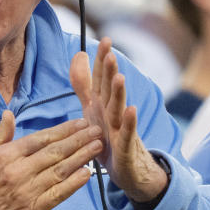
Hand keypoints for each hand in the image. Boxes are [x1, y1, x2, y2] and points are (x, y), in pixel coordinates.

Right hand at [0, 111, 103, 209]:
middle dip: (79, 140)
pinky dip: (74, 184)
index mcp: (5, 155)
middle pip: (55, 152)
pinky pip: (58, 195)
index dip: (63, 130)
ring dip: (82, 158)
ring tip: (97, 147)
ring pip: (60, 171)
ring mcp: (26, 192)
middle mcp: (18, 171)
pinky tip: (87, 174)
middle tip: (98, 130)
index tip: (80, 122)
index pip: (41, 138)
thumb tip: (9, 115)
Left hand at [69, 37, 167, 202]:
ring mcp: (120, 128)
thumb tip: (78, 54)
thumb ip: (84, 83)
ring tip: (119, 77)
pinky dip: (129, 123)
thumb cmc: (108, 137)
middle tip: (110, 52)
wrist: (127, 170)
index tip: (104, 39)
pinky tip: (131, 110)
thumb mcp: (92, 108)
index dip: (101, 60)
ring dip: (119, 93)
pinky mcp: (125, 147)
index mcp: (101, 102)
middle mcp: (112, 112)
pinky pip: (126, 134)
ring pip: (118, 108)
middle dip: (110, 71)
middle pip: (110, 89)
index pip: (100, 78)